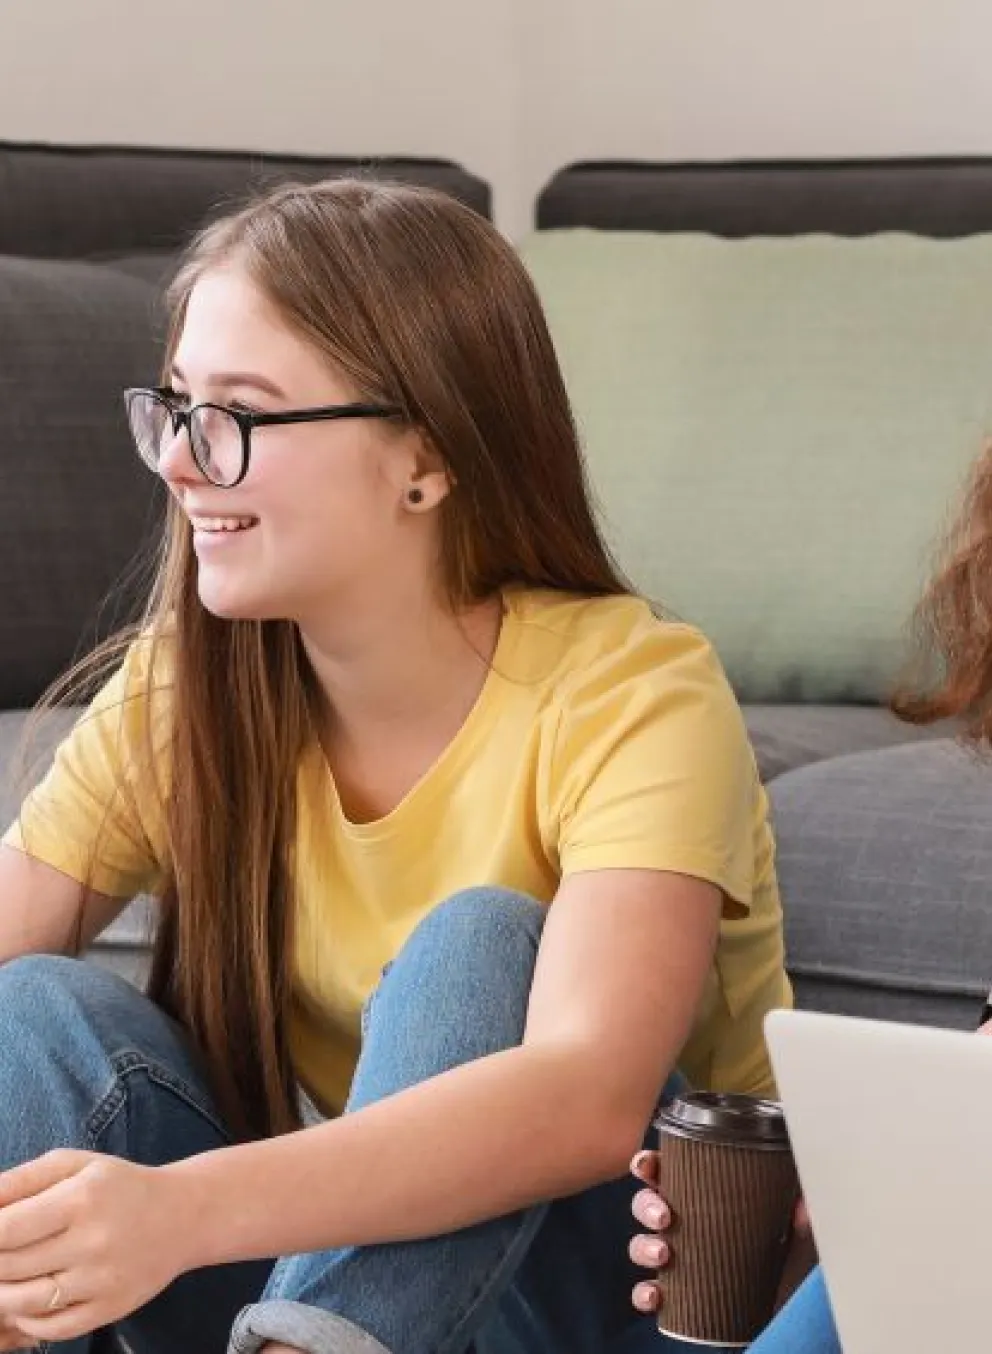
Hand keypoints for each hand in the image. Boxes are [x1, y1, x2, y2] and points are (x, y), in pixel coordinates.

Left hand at [0, 1149, 194, 1345]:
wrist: (182, 1216)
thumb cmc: (118, 1186)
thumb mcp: (74, 1164)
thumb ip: (21, 1180)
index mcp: (81, 1198)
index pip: (5, 1228)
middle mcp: (92, 1241)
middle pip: (8, 1266)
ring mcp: (101, 1280)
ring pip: (23, 1302)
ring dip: (1, 1294)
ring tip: (5, 1276)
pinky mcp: (109, 1308)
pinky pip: (52, 1329)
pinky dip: (27, 1321)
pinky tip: (27, 1301)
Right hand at [627, 1150, 811, 1314]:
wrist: (793, 1318)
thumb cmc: (788, 1265)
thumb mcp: (799, 1232)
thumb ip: (803, 1211)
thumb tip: (800, 1209)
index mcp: (706, 1200)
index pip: (669, 1172)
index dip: (650, 1164)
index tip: (649, 1165)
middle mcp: (687, 1226)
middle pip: (647, 1205)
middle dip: (646, 1205)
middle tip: (664, 1217)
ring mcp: (680, 1262)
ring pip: (641, 1246)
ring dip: (643, 1247)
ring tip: (663, 1255)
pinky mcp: (680, 1298)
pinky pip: (648, 1293)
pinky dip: (644, 1293)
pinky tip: (655, 1294)